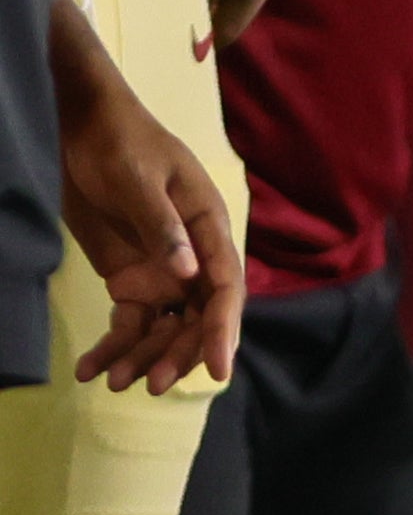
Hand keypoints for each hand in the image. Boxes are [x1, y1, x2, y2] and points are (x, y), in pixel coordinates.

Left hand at [55, 58, 240, 394]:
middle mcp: (193, 259)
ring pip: (162, 327)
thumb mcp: (139, 178)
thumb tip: (189, 274)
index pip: (225, 289)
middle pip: (196, 318)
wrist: (84, 129)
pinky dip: (113, 347)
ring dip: (143, 358)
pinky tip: (92, 369)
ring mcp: (162, 273)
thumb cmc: (122, 143)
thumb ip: (163, 225)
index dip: (223, 330)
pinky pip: (128, 322)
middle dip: (177, 354)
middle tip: (152, 385)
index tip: (218, 368)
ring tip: (114, 383)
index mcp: (209, 230)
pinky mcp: (130, 280)